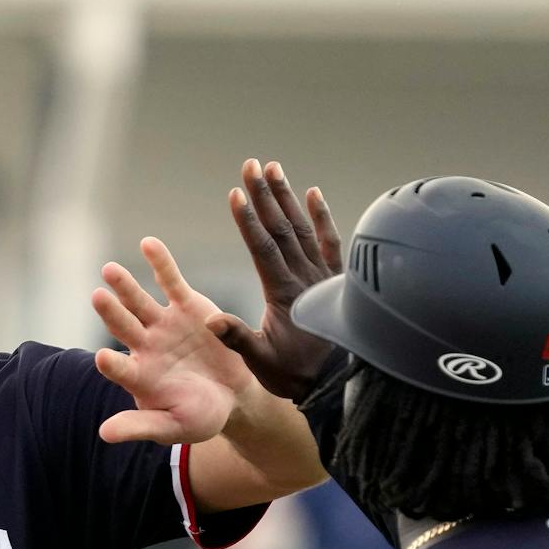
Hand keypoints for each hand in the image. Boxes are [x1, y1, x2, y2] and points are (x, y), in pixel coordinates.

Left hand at [91, 237, 262, 447]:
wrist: (233, 396)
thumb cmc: (199, 417)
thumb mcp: (173, 426)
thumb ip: (141, 426)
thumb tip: (104, 435)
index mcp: (139, 377)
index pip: (121, 369)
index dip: (112, 365)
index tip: (102, 358)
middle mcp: (146, 346)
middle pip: (124, 327)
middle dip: (111, 313)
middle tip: (97, 297)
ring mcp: (164, 324)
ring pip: (140, 302)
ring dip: (125, 286)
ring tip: (110, 270)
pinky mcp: (186, 306)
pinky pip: (170, 281)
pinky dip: (160, 263)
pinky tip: (148, 244)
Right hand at [208, 159, 345, 400]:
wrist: (339, 384)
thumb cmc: (297, 375)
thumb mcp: (262, 363)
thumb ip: (237, 339)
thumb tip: (209, 321)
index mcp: (283, 293)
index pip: (262, 248)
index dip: (248, 220)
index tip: (236, 193)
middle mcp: (304, 277)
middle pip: (282, 227)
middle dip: (265, 195)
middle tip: (251, 164)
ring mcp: (322, 275)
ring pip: (304, 227)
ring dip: (288, 197)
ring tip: (274, 168)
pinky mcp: (336, 278)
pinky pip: (330, 240)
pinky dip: (323, 216)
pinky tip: (314, 193)